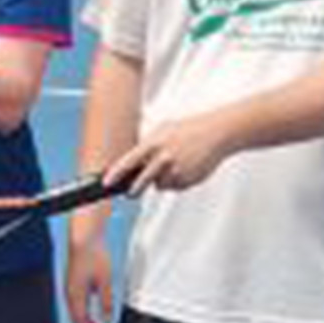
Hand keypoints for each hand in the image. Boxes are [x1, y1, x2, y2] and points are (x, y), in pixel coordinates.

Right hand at [63, 236, 114, 322]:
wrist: (84, 240)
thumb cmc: (93, 257)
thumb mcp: (105, 281)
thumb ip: (106, 302)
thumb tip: (106, 320)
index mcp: (76, 295)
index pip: (81, 322)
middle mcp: (70, 295)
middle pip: (77, 321)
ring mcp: (69, 290)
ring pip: (76, 315)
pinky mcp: (72, 286)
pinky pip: (76, 307)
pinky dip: (83, 316)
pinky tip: (91, 319)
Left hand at [104, 111, 238, 194]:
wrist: (217, 133)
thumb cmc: (189, 129)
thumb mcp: (163, 130)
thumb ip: (147, 146)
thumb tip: (132, 162)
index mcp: (154, 144)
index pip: (129, 162)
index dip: (115, 174)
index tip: (106, 183)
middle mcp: (164, 158)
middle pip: (142, 182)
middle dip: (134, 190)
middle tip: (131, 193)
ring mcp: (177, 170)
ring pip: (160, 185)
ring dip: (162, 180)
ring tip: (173, 165)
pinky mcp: (188, 180)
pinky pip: (176, 187)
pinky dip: (177, 181)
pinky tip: (185, 167)